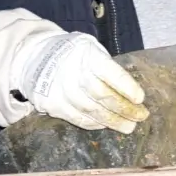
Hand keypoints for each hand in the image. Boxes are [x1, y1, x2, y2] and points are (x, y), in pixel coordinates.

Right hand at [0, 9, 148, 132]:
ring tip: (129, 126)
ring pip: (90, 111)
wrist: (34, 57)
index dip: (126, 87)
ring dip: (112, 121)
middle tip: (141, 116)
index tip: (140, 98)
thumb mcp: (91, 49)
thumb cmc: (73, 53)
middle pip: (101, 95)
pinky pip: (77, 118)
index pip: (109, 73)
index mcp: (85, 55)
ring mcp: (59, 91)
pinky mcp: (52, 105)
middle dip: (124, 108)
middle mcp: (71, 73)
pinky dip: (94, 123)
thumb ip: (108, 67)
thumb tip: (130, 91)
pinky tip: (106, 125)